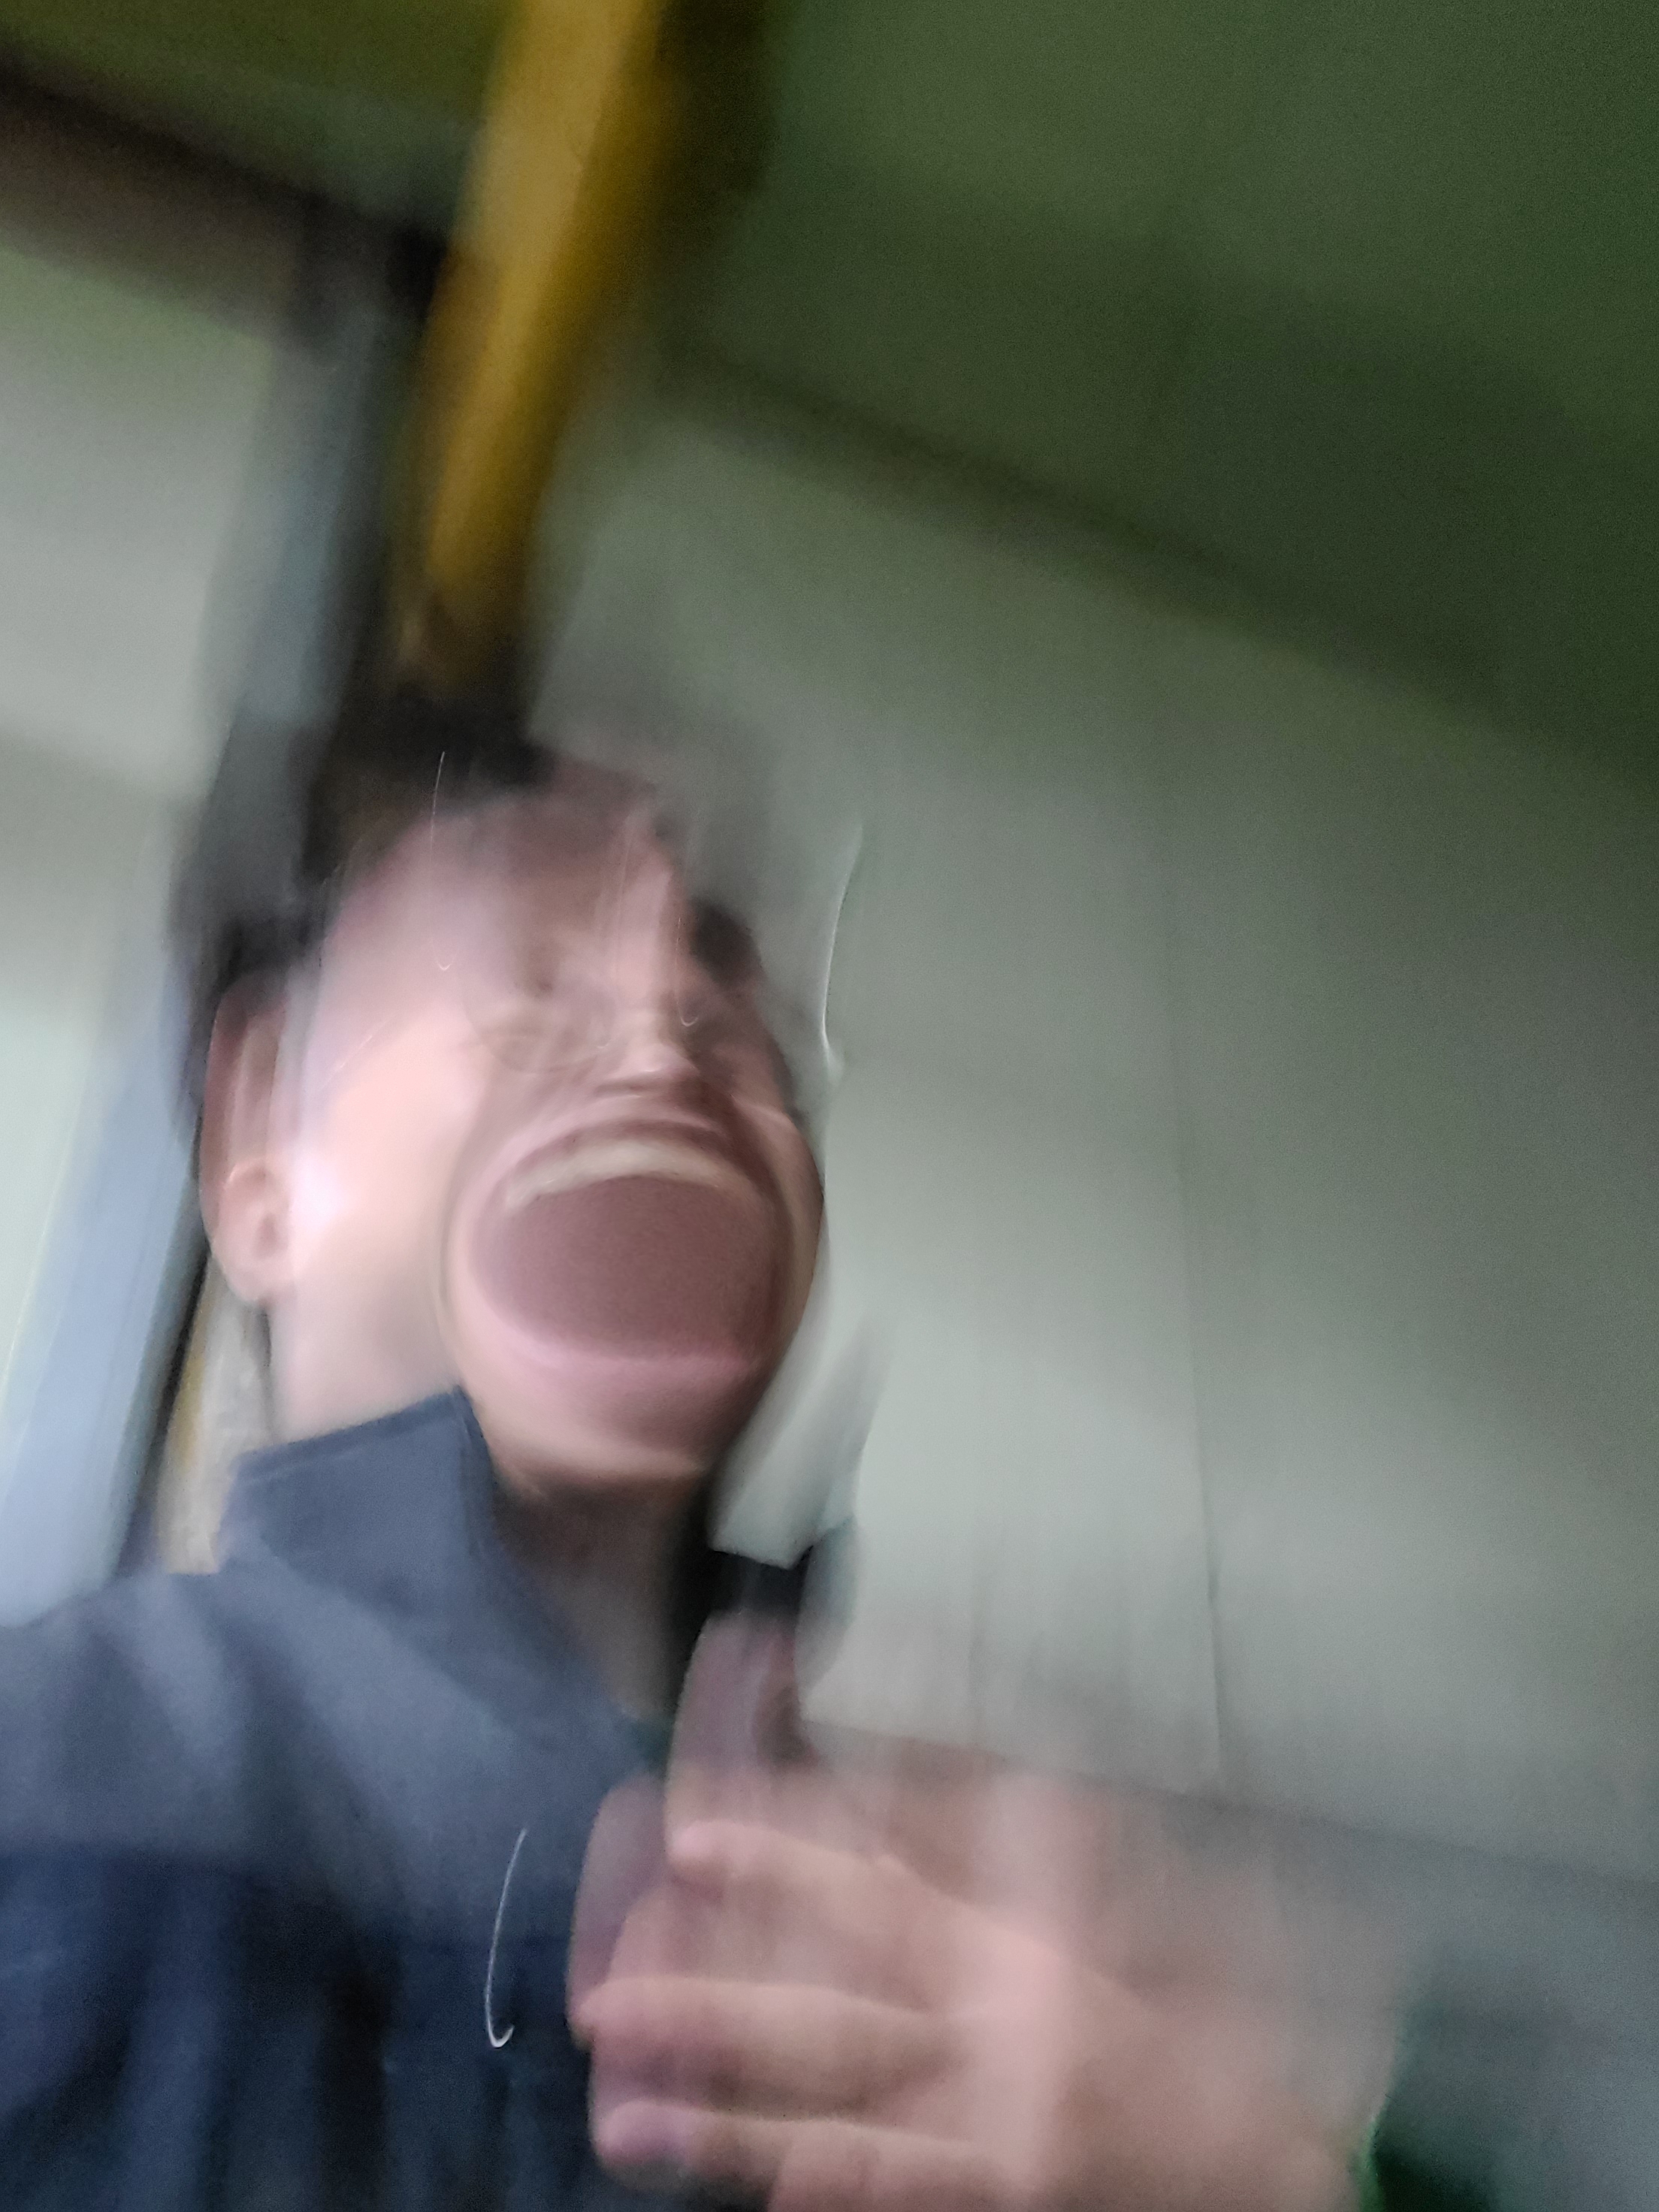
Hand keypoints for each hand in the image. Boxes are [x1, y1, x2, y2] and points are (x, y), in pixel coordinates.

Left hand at [571, 1764, 1366, 2211]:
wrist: (1264, 2146)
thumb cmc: (1160, 2023)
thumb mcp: (1083, 1913)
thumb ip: (980, 1859)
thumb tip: (878, 1792)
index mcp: (1008, 1942)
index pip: (878, 1887)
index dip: (782, 1855)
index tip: (689, 1830)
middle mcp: (995, 2017)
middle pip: (836, 2000)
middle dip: (718, 1997)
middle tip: (607, 1992)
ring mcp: (1000, 2110)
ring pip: (846, 2105)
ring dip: (730, 2119)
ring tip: (620, 2121)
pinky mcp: (1013, 2186)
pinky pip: (910, 2182)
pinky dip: (843, 2182)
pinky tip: (772, 2189)